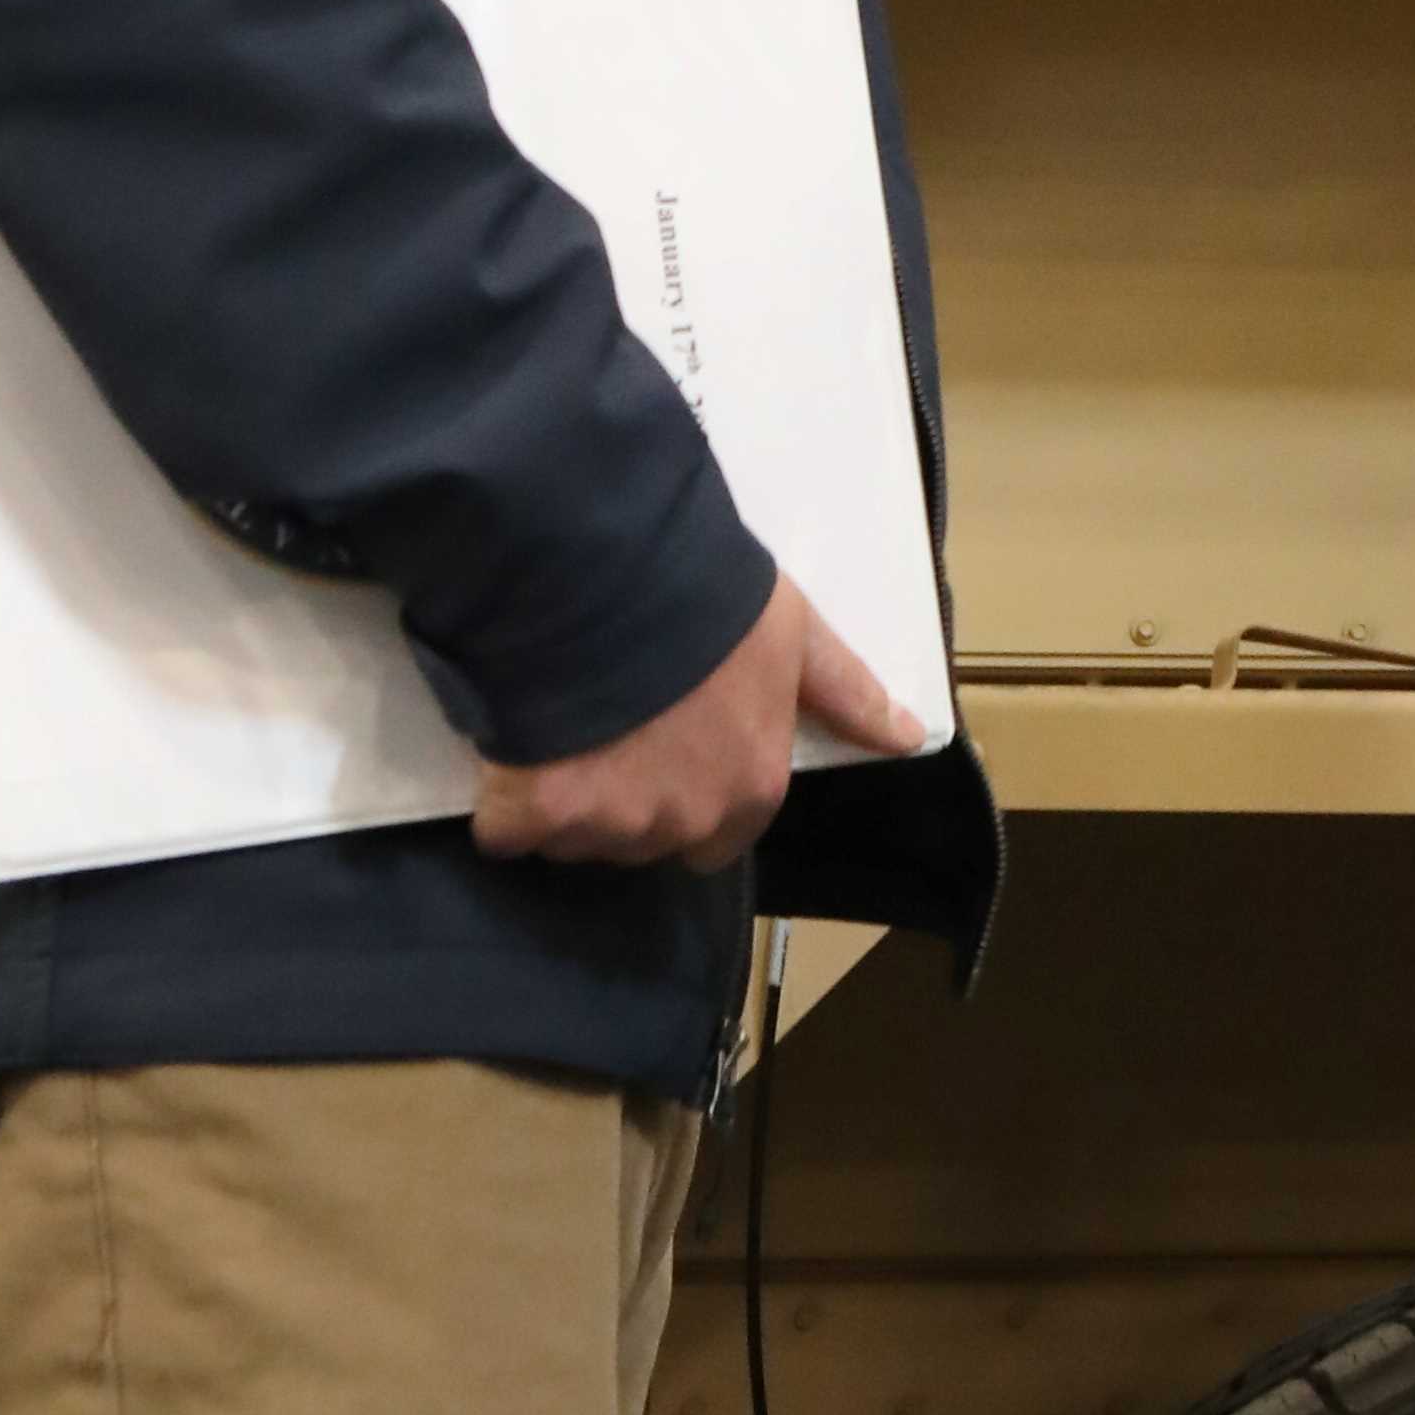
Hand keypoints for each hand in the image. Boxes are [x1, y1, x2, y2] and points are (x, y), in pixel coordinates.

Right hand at [471, 573, 915, 876]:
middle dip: (625, 796)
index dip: (690, 793)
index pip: (721, 838)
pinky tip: (512, 740)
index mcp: (750, 788)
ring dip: (565, 796)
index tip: (665, 747)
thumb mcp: (794, 635)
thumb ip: (847, 693)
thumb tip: (910, 737)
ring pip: (578, 837)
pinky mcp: (533, 815)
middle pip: (644, 839)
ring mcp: (606, 824)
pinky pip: (508, 830)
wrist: (602, 575)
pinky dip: (505, 800)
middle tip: (609, 724)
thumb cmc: (706, 598)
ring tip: (561, 720)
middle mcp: (684, 821)